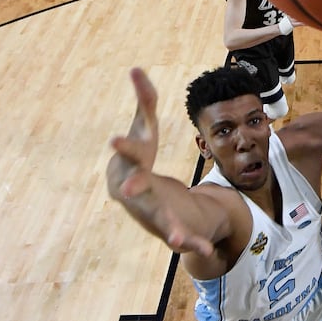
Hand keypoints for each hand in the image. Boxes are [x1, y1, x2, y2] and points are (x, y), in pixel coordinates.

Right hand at [106, 69, 215, 256]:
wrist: (131, 194)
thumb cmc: (138, 155)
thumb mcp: (143, 128)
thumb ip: (144, 100)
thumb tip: (136, 68)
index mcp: (131, 165)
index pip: (128, 152)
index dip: (122, 146)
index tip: (113, 140)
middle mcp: (139, 192)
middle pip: (137, 191)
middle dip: (135, 188)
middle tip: (128, 190)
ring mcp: (153, 212)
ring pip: (161, 221)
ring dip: (169, 229)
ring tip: (176, 238)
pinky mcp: (170, 227)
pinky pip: (183, 237)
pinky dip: (194, 245)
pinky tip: (208, 252)